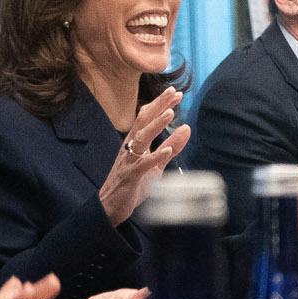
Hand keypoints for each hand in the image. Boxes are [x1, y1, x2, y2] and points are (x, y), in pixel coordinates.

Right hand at [95, 88, 189, 223]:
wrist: (111, 206)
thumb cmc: (134, 183)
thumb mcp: (156, 164)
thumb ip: (171, 147)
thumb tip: (186, 128)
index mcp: (135, 142)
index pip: (147, 118)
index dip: (160, 104)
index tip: (175, 92)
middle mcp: (129, 147)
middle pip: (143, 121)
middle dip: (158, 106)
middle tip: (174, 92)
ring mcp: (128, 161)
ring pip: (140, 139)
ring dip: (155, 125)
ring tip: (170, 113)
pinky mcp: (129, 177)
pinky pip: (141, 165)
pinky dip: (153, 157)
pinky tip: (165, 150)